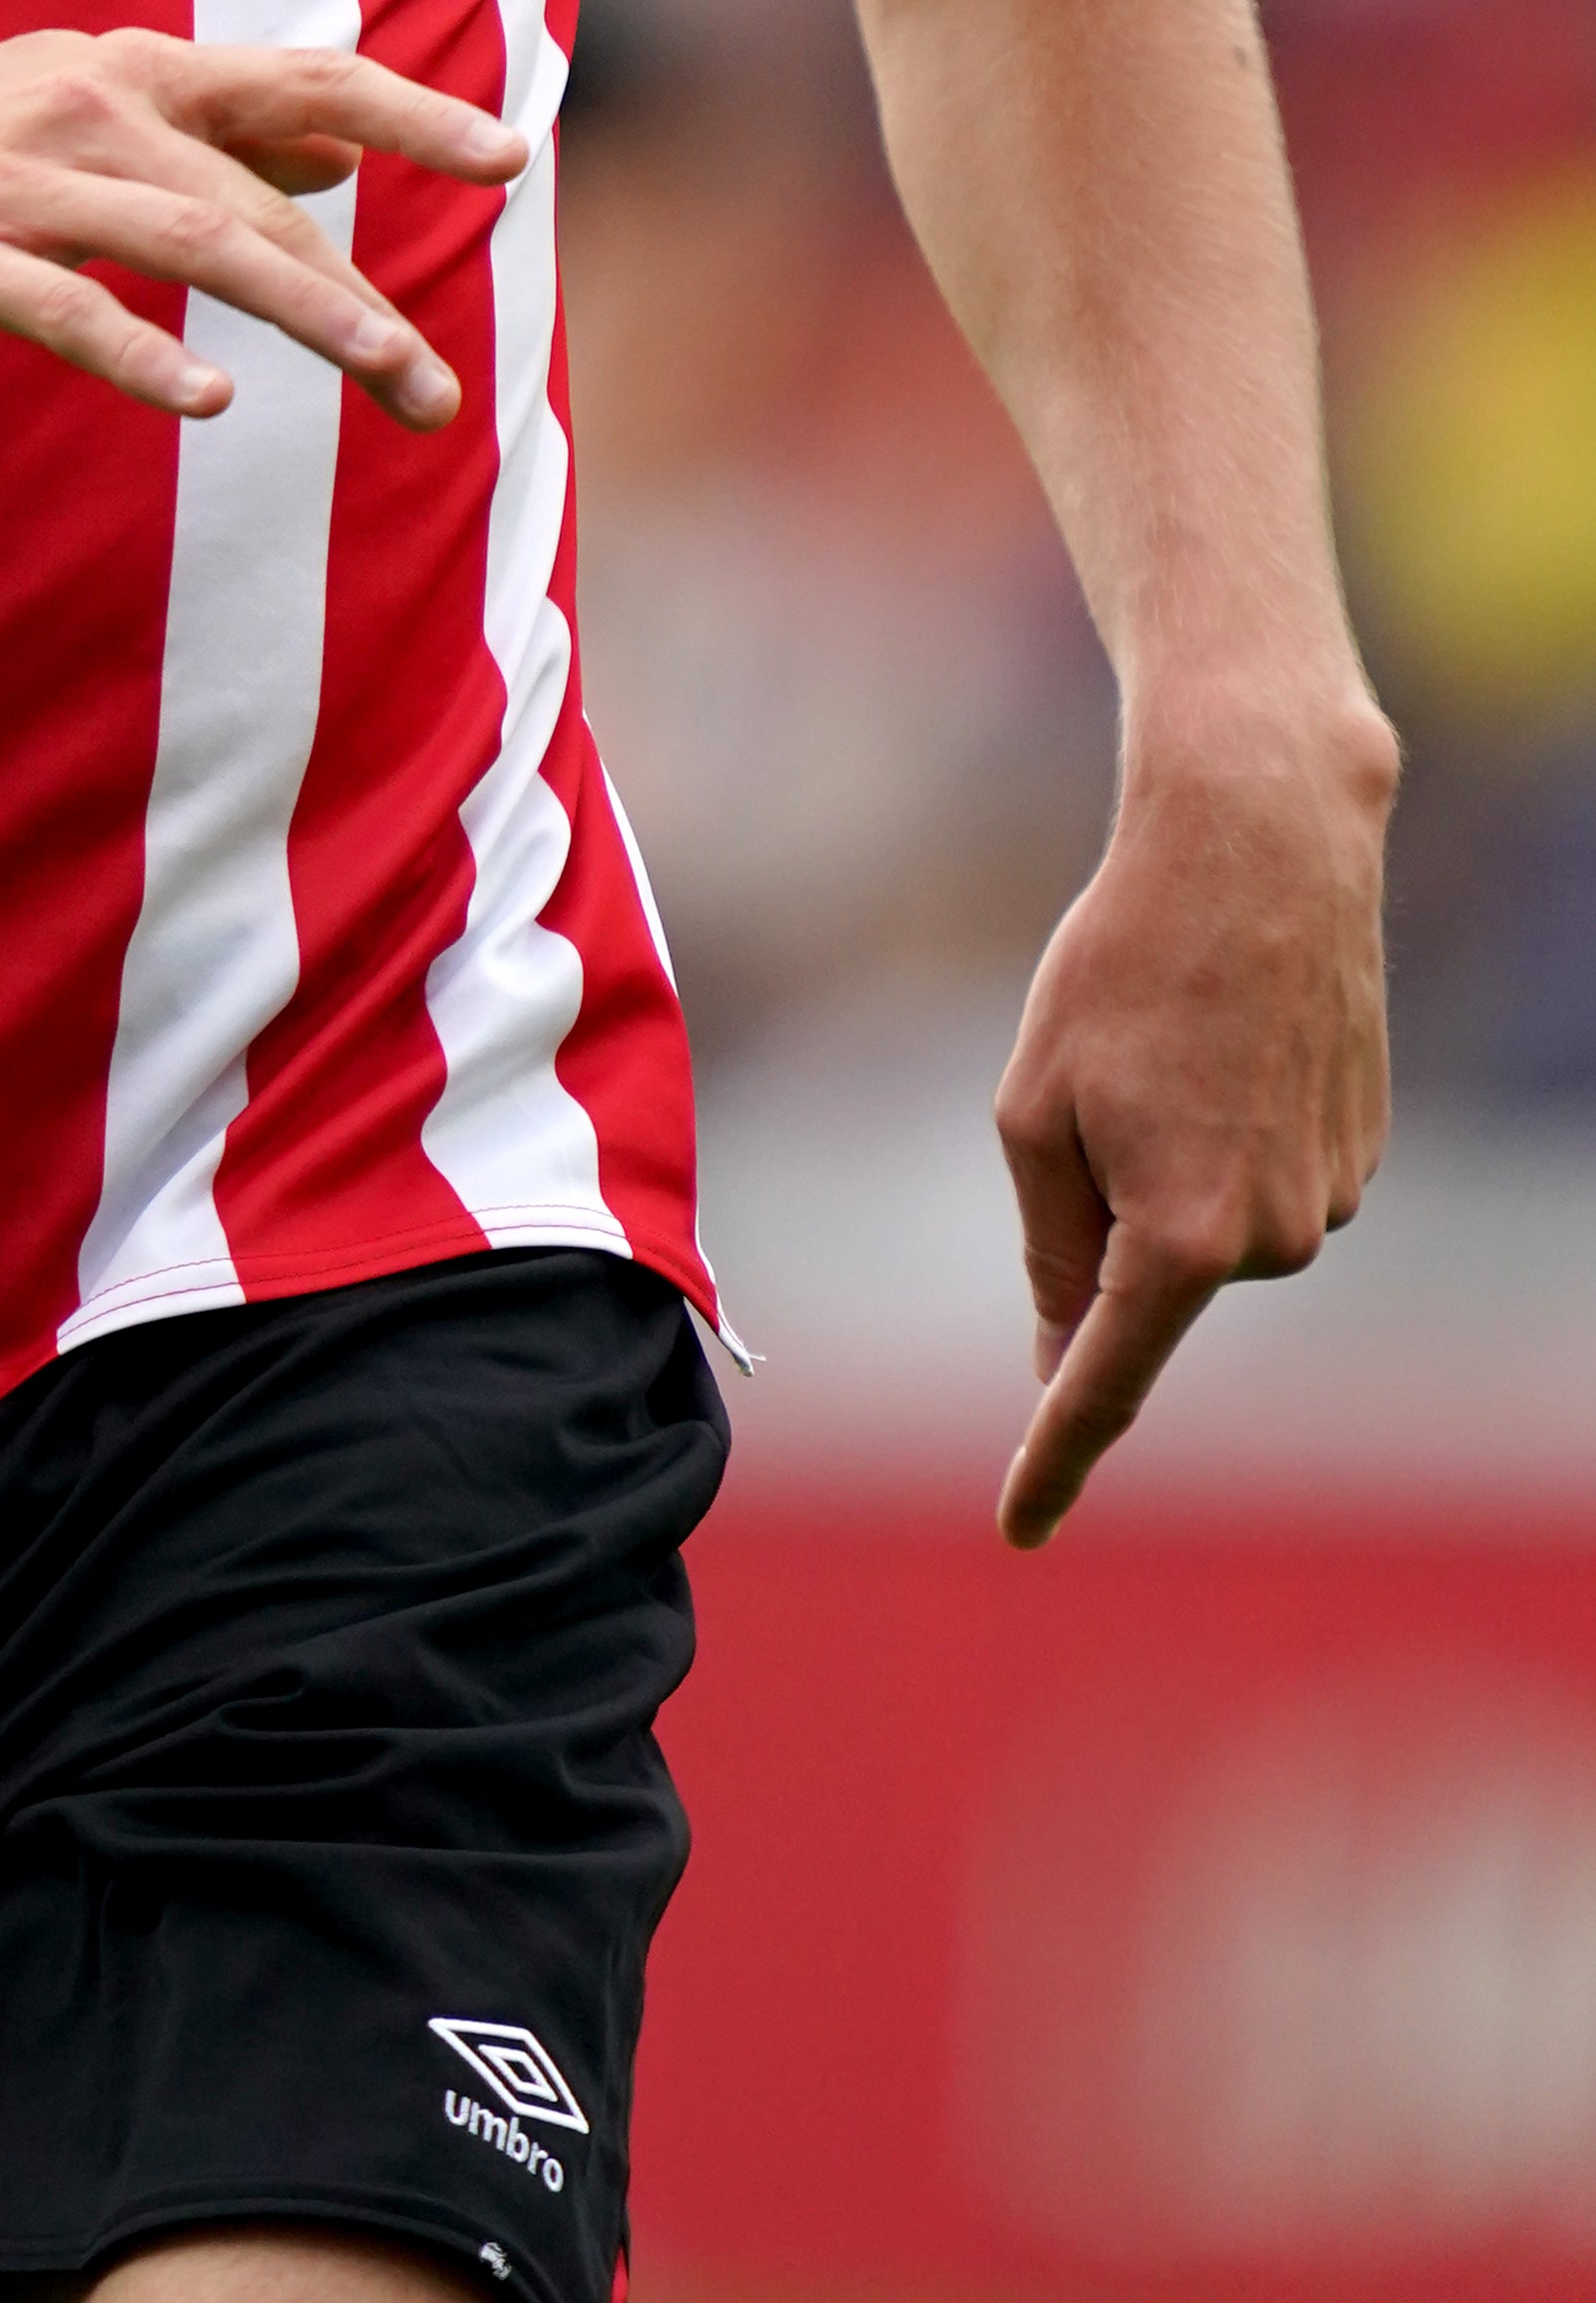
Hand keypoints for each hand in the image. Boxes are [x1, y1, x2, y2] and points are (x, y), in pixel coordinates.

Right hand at [0, 27, 528, 433]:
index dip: (406, 116)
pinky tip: (207, 401)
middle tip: (440, 395)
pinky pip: (64, 308)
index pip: (297, 77)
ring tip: (392, 379)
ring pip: (193, 243)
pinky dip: (140, 351)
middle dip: (360, 300)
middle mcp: (89, 109)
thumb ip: (208, 133)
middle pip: (259, 201)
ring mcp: (18, 182)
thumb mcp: (74, 113)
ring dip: (305, 313)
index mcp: (127, 74)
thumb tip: (338, 155)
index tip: (511, 155)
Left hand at [989, 685, 1397, 1547]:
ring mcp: (1330, 1201)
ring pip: (1207, 1225)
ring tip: (1176, 1043)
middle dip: (1107, 1209)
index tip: (1021, 1530)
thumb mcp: (1034, 1106)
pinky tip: (1231, 1043)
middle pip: (1148, 1274)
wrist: (1259, 854)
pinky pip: (1261, 1178)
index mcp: (1178, 1240)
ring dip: (1170, 1158)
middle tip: (1103, 1084)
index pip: (1104, 1383)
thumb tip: (1063, 1345)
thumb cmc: (1120, 971)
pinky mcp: (1363, 1152)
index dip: (1056, 1457)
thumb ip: (1050, 1245)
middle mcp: (1272, 1243)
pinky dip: (1227, 1129)